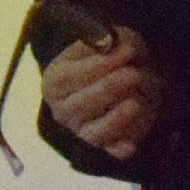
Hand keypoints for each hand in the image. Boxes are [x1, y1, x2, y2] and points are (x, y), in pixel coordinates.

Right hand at [40, 27, 161, 160]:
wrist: (116, 81)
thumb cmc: (108, 60)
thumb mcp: (105, 42)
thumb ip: (107, 40)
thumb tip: (109, 43)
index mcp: (54, 83)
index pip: (70, 76)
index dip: (99, 65)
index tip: (127, 51)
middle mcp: (63, 111)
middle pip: (83, 103)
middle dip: (109, 88)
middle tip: (134, 75)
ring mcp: (82, 131)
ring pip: (97, 130)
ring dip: (117, 118)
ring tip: (136, 103)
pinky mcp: (104, 145)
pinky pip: (113, 149)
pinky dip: (121, 148)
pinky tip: (131, 146)